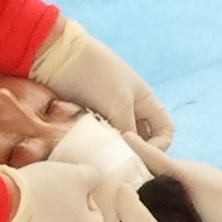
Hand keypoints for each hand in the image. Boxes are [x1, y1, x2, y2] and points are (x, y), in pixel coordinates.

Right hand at [0, 159, 109, 221]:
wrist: (0, 204)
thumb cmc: (41, 189)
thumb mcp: (76, 173)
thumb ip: (92, 178)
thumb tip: (93, 181)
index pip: (93, 215)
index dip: (79, 198)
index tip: (64, 189)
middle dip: (61, 216)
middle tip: (45, 198)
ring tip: (28, 209)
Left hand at [31, 17, 173, 148]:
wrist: (57, 56)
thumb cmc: (95, 74)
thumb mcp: (119, 104)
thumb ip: (129, 132)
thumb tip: (131, 159)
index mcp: (145, 101)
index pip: (165, 131)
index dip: (160, 146)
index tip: (141, 155)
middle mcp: (129, 109)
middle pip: (141, 141)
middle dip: (134, 154)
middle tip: (120, 165)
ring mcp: (107, 114)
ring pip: (118, 143)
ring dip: (112, 152)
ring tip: (102, 159)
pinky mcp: (86, 119)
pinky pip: (97, 140)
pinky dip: (95, 148)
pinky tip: (87, 152)